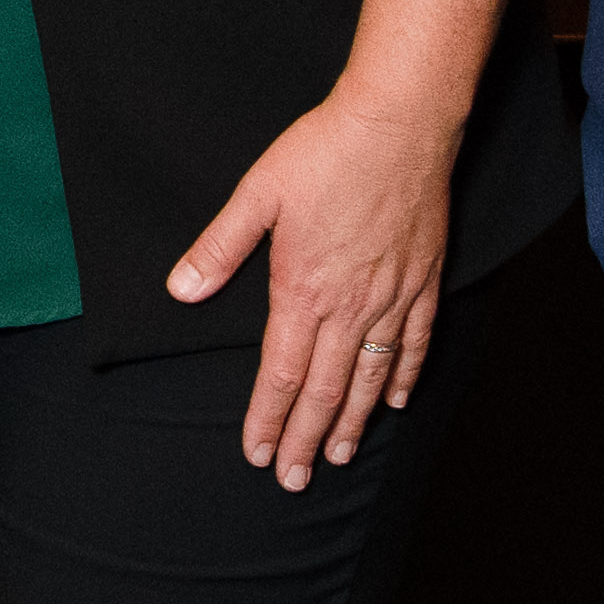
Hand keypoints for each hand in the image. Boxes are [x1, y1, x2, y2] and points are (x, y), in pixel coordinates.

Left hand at [162, 83, 463, 486]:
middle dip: (307, 439)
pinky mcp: (424, 280)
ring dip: (353, 421)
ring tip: (341, 456)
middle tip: (296, 480)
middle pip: (325, 389)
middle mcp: (350, 305)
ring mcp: (392, 296)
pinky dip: (404, 377)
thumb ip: (219, 248)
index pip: (281, 373)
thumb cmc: (324, 152)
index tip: (259, 454)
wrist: (399, 123)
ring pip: (371, 377)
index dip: (269, 418)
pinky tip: (394, 401)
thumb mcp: (258, 194)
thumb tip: (180, 289)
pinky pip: (414, 343)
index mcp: (303, 290)